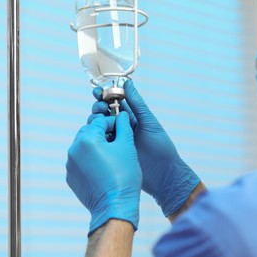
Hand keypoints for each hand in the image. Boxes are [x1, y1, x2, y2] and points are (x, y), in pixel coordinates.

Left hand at [66, 112, 141, 234]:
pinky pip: (79, 162)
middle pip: (88, 132)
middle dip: (102, 134)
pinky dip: (89, 161)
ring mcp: (70, 164)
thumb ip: (123, 126)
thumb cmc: (124, 176)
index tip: (122, 129)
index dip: (114, 123)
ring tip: (110, 156)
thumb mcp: (127, 146)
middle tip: (117, 142)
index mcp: (87, 139)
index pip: (100, 122)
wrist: (115, 206)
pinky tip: (103, 168)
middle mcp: (74, 150)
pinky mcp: (71, 177)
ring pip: (83, 147)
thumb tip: (121, 115)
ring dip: (95, 147)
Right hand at [89, 80, 199, 216]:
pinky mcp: (111, 153)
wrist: (162, 174)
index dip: (105, 96)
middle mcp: (122, 128)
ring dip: (96, 121)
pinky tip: (93, 134)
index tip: (98, 92)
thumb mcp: (148, 122)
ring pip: (100, 127)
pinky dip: (95, 137)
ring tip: (98, 120)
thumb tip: (128, 82)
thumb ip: (137, 104)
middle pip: (104, 114)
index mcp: (132, 118)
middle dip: (98, 108)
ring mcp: (116, 141)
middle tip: (100, 108)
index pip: (116, 103)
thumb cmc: (160, 147)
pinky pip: (100, 143)